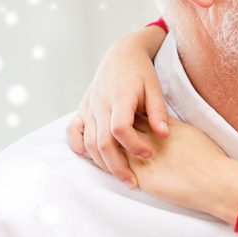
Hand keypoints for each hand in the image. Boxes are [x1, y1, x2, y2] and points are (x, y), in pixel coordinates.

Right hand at [66, 25, 168, 184]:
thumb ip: (159, 113)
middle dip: (118, 166)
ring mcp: (88, 107)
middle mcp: (100, 104)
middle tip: (133, 182)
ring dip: (102, 163)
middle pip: (102, 142)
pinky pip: (73, 133)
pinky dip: (80, 148)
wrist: (122, 54)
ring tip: (121, 176)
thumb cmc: (142, 73)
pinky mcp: (82, 109)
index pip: (120, 128)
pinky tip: (95, 159)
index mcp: (120, 97)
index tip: (150, 153)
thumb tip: (164, 136)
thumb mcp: (155, 88)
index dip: (134, 145)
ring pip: (88, 143)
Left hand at [126, 117, 237, 223]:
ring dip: (116, 154)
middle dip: (118, 135)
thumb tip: (160, 124)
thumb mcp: (189, 132)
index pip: (137, 117)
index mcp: (163, 128)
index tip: (127, 122)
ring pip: (119, 153)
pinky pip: (124, 173)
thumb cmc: (209, 158)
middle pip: (124, 133)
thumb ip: (170, 127)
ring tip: (114, 156)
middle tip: (115, 138)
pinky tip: (120, 173)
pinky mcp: (145, 181)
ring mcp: (146, 161)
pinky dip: (120, 171)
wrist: (215, 182)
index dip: (130, 119)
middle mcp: (151, 141)